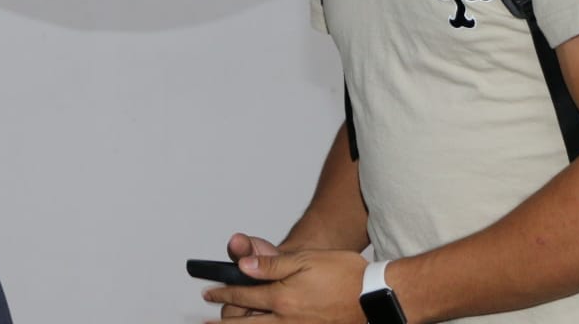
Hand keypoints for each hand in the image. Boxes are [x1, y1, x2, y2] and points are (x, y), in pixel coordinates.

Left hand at [204, 249, 367, 323]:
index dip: (223, 294)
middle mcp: (287, 320)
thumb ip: (271, 265)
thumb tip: (243, 267)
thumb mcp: (305, 260)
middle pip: (246, 322)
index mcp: (282, 297)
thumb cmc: (343, 274)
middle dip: (223, 320)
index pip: (244, 295)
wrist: (374, 296)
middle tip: (204, 320)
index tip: (209, 293)